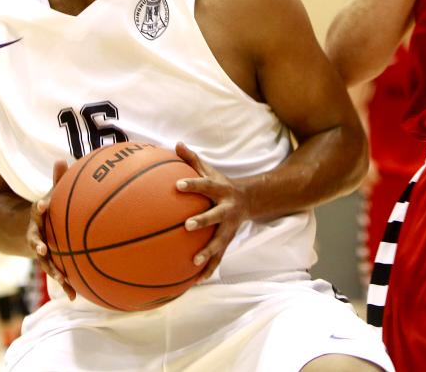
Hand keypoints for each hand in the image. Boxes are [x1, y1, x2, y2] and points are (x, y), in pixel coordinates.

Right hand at [29, 159, 75, 299]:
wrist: (20, 232)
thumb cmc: (44, 210)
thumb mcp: (48, 195)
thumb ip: (56, 181)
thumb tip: (61, 159)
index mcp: (36, 218)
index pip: (35, 211)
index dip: (39, 208)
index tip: (42, 206)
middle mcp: (35, 235)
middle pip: (36, 240)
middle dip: (39, 244)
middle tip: (43, 248)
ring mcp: (40, 251)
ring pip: (45, 262)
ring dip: (53, 270)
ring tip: (63, 279)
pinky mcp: (47, 263)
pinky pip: (56, 273)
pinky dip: (65, 283)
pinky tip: (75, 296)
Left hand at [174, 142, 248, 280]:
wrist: (250, 201)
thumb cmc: (221, 185)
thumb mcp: (210, 170)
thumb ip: (192, 159)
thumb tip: (176, 144)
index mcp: (220, 191)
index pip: (205, 185)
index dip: (193, 185)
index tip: (178, 185)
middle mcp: (226, 210)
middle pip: (215, 216)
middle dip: (203, 221)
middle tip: (187, 225)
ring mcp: (228, 228)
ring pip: (219, 242)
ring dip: (208, 252)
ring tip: (194, 262)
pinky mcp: (228, 241)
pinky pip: (218, 258)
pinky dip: (209, 269)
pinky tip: (195, 281)